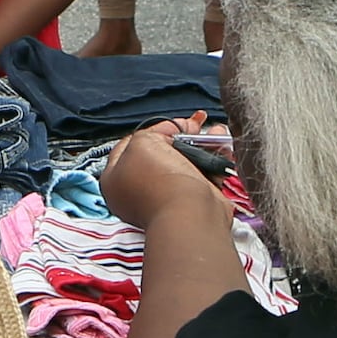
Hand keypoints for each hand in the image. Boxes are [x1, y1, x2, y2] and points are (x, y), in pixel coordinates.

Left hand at [100, 116, 227, 230]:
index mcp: (115, 179)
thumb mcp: (142, 142)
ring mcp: (165, 196)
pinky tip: (220, 147)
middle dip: (180, 136)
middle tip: (193, 125)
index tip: (170, 124)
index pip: (131, 145)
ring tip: (213, 133)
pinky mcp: (190, 201)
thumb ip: (149, 133)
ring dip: (200, 145)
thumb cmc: (159, 184)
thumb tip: (168, 133)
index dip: (152, 130)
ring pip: (184, 161)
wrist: (188, 213)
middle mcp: (138, 190)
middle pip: (161, 152)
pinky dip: (212, 160)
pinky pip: (202, 174)